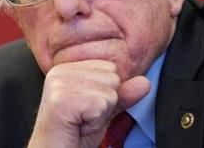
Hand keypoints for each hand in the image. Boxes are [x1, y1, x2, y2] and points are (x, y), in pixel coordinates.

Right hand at [27, 60, 149, 147]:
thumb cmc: (74, 134)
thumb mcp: (102, 110)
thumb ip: (122, 94)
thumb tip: (144, 82)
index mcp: (66, 67)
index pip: (110, 68)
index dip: (105, 93)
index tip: (86, 108)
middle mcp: (60, 71)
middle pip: (112, 77)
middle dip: (104, 103)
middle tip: (83, 117)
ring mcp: (59, 84)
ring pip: (109, 92)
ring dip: (100, 114)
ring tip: (80, 122)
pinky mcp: (61, 100)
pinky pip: (101, 106)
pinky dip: (94, 122)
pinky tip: (77, 126)